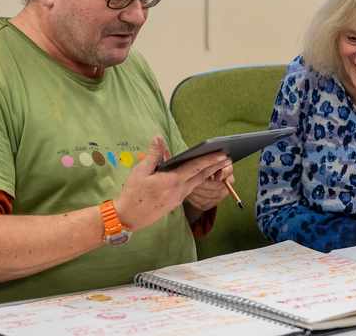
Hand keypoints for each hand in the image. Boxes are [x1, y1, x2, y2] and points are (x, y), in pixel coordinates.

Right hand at [115, 136, 231, 231]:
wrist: (128, 218)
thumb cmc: (133, 194)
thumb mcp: (140, 171)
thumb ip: (153, 155)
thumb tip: (158, 138)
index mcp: (173, 181)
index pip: (196, 167)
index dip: (210, 160)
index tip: (222, 154)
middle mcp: (180, 190)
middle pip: (202, 176)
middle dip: (215, 166)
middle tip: (227, 157)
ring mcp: (179, 197)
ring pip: (197, 183)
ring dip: (209, 173)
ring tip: (218, 165)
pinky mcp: (176, 202)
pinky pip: (191, 188)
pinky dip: (198, 180)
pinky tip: (201, 175)